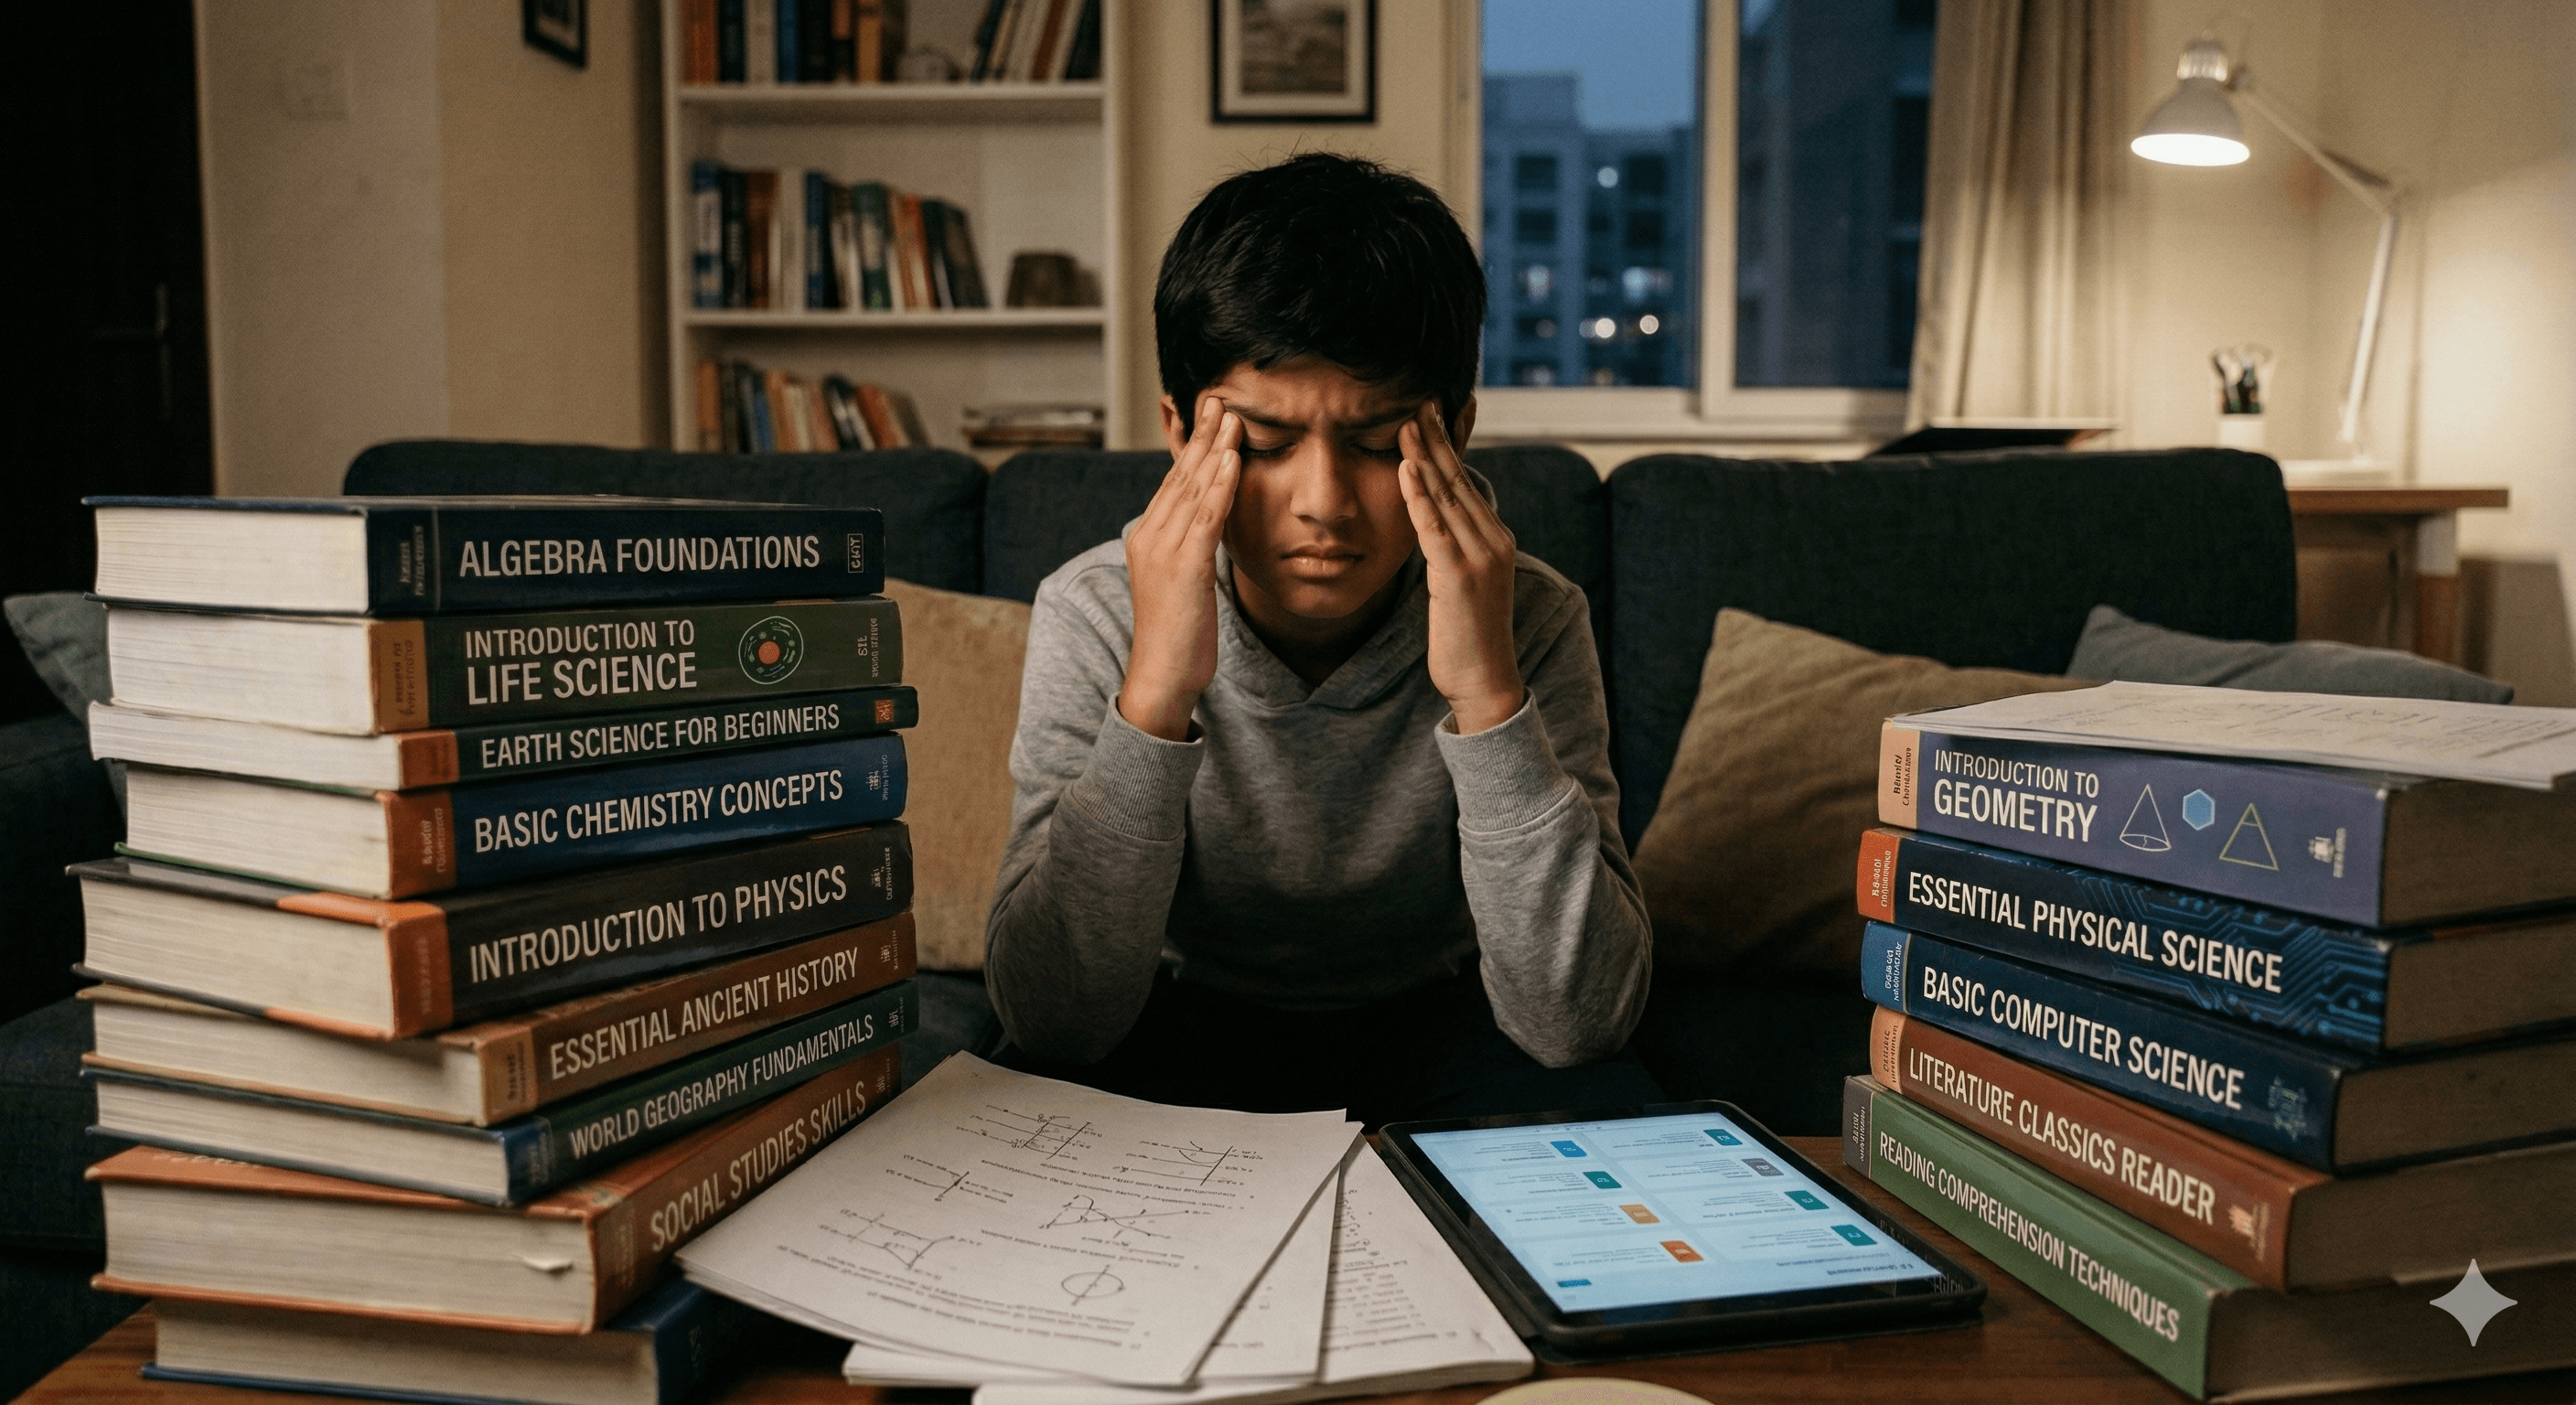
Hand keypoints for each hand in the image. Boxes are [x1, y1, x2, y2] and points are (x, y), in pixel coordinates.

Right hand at [1119, 397, 1240, 740]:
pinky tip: (1234, 460)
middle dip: (1202, 436)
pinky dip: (1220, 485)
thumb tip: (1211, 530)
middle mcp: (1150, 537)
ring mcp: (1164, 550)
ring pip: (1192, 489)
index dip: (1193, 449)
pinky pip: (1206, 517)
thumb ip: (1193, 551)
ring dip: (1214, 450)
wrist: (1162, 677)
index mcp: (1148, 538)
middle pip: (1180, 476)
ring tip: (1231, 416)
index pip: (1173, 484)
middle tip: (1220, 399)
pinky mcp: (1184, 567)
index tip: (1211, 418)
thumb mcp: (1183, 584)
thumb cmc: (1179, 637)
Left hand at [1398, 402, 1523, 733]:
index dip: (1444, 446)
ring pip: (1447, 495)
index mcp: (1494, 539)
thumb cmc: (1466, 638)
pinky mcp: (1459, 577)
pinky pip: (1435, 528)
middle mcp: (1493, 540)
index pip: (1464, 483)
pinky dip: (1419, 496)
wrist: (1485, 682)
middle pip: (1458, 479)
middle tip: (1416, 398)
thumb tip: (1430, 526)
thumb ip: (1450, 550)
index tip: (1427, 412)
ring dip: (1424, 455)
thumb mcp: (1461, 583)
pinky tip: (1406, 467)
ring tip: (1405, 419)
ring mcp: (1480, 557)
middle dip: (1435, 438)